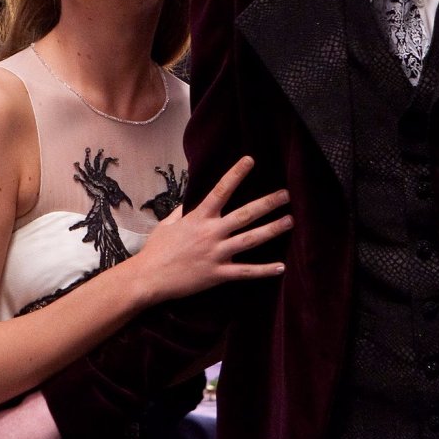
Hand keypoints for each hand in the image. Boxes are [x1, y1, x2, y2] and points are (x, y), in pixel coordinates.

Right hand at [132, 156, 290, 304]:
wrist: (148, 278)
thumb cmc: (156, 251)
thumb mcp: (167, 225)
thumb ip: (181, 212)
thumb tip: (189, 203)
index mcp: (199, 217)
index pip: (221, 190)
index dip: (236, 174)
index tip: (250, 160)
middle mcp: (211, 232)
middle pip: (246, 214)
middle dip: (268, 203)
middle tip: (286, 195)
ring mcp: (216, 253)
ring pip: (251, 239)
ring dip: (272, 229)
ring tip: (289, 221)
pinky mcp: (218, 273)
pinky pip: (245, 271)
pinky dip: (264, 270)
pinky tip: (281, 267)